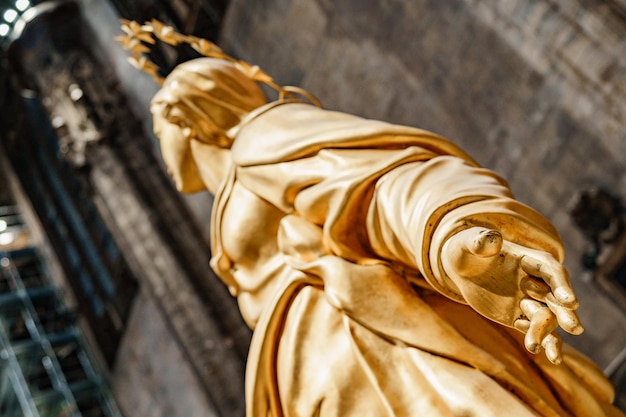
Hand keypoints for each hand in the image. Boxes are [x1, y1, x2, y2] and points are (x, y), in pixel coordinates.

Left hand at [441, 227, 582, 363]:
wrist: (462, 266)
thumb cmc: (468, 248)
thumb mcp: (470, 243)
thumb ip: (482, 241)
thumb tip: (492, 239)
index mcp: (531, 260)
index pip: (552, 272)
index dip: (562, 286)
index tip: (571, 302)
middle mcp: (536, 281)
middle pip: (556, 298)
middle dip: (565, 312)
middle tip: (574, 328)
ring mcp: (530, 300)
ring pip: (547, 319)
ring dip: (546, 333)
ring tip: (534, 346)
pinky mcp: (520, 316)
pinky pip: (535, 331)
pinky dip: (543, 343)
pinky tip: (549, 357)